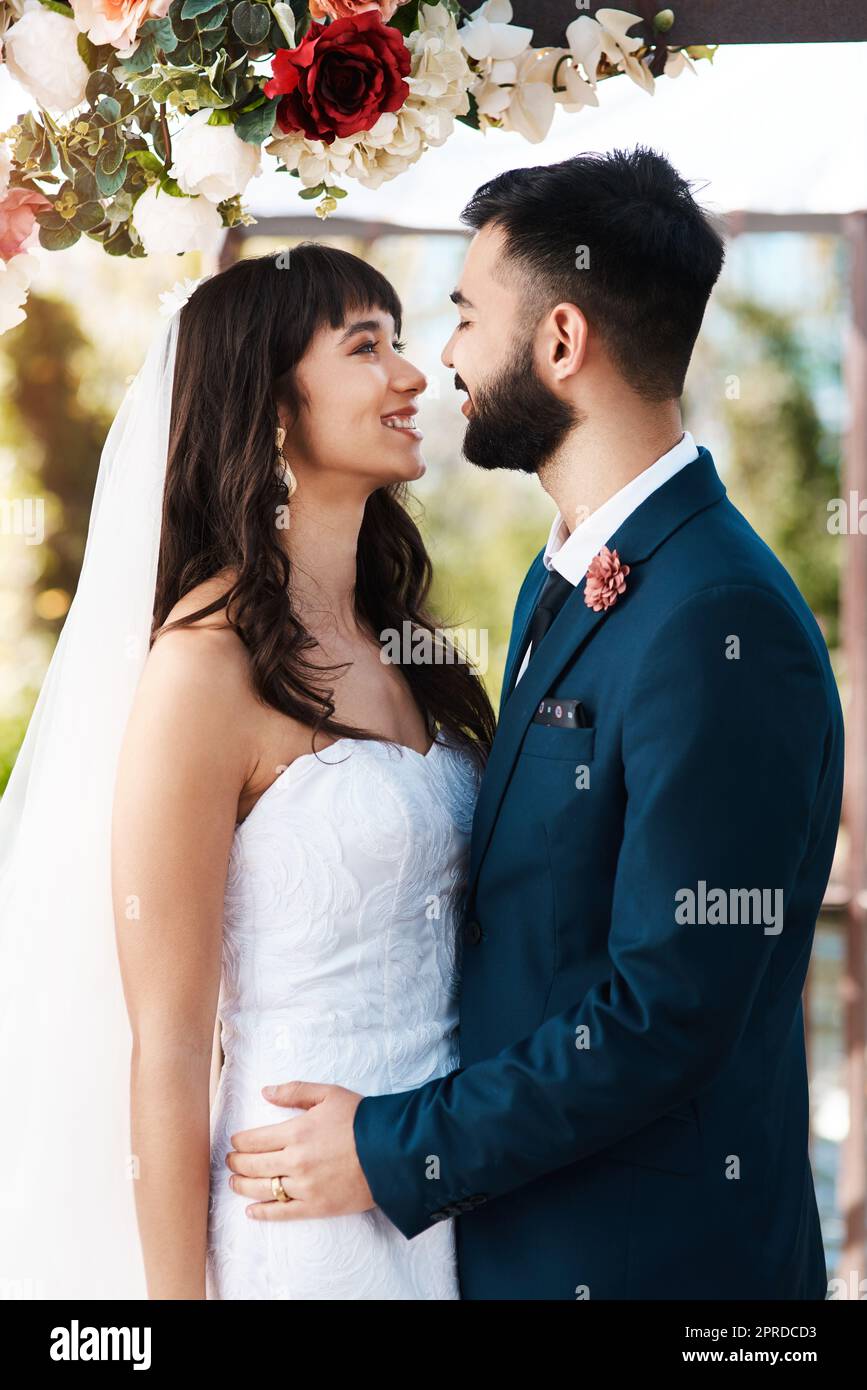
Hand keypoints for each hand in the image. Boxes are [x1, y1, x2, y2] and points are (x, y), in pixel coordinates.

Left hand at [225, 1081, 374, 1220]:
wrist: (392, 1150)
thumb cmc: (361, 1118)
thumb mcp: (328, 1093)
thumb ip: (294, 1091)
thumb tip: (265, 1092)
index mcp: (296, 1131)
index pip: (254, 1140)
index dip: (239, 1141)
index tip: (234, 1142)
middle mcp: (295, 1161)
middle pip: (253, 1165)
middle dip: (236, 1162)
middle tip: (230, 1161)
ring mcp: (305, 1187)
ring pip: (262, 1189)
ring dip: (243, 1186)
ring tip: (234, 1182)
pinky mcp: (317, 1207)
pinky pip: (282, 1213)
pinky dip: (263, 1213)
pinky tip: (250, 1211)